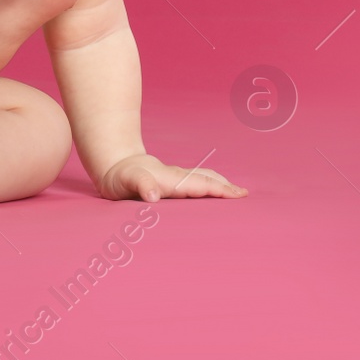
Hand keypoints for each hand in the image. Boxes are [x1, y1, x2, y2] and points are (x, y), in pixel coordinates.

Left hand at [97, 153, 247, 200]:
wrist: (114, 164)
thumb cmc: (119, 177)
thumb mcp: (125, 181)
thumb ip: (140, 185)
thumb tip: (152, 195)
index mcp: (171, 180)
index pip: (200, 185)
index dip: (219, 190)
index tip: (237, 195)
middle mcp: (176, 177)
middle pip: (206, 179)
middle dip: (226, 187)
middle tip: (245, 195)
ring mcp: (175, 177)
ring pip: (203, 178)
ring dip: (221, 184)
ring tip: (237, 192)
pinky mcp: (172, 180)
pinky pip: (196, 180)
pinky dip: (210, 184)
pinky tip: (214, 190)